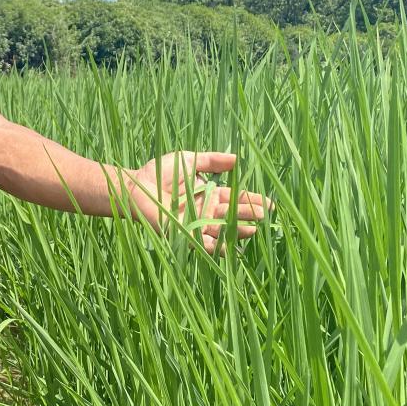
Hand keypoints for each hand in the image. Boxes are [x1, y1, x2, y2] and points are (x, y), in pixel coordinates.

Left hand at [129, 151, 271, 253]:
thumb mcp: (189, 160)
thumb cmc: (159, 173)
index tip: (270, 203)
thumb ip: (212, 161)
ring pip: (222, 231)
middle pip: (233, 215)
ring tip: (253, 229)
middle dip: (249, 215)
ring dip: (237, 231)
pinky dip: (218, 246)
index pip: (235, 198)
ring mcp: (197, 225)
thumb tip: (237, 158)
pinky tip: (232, 247)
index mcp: (208, 195)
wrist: (135, 187)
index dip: (252, 200)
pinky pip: (204, 244)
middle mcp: (206, 212)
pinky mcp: (185, 235)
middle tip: (265, 216)